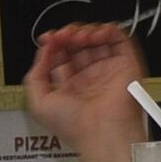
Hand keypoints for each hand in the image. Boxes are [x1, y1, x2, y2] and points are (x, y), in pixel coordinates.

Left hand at [23, 22, 154, 157]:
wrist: (101, 131)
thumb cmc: (74, 125)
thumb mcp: (38, 103)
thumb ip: (34, 75)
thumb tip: (43, 53)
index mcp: (71, 87)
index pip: (62, 56)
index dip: (55, 44)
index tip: (49, 39)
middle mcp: (89, 78)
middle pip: (78, 44)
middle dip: (68, 35)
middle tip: (63, 37)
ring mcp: (108, 70)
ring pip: (97, 39)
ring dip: (85, 31)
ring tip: (79, 38)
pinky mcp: (126, 64)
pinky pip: (119, 38)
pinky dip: (107, 30)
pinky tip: (96, 35)